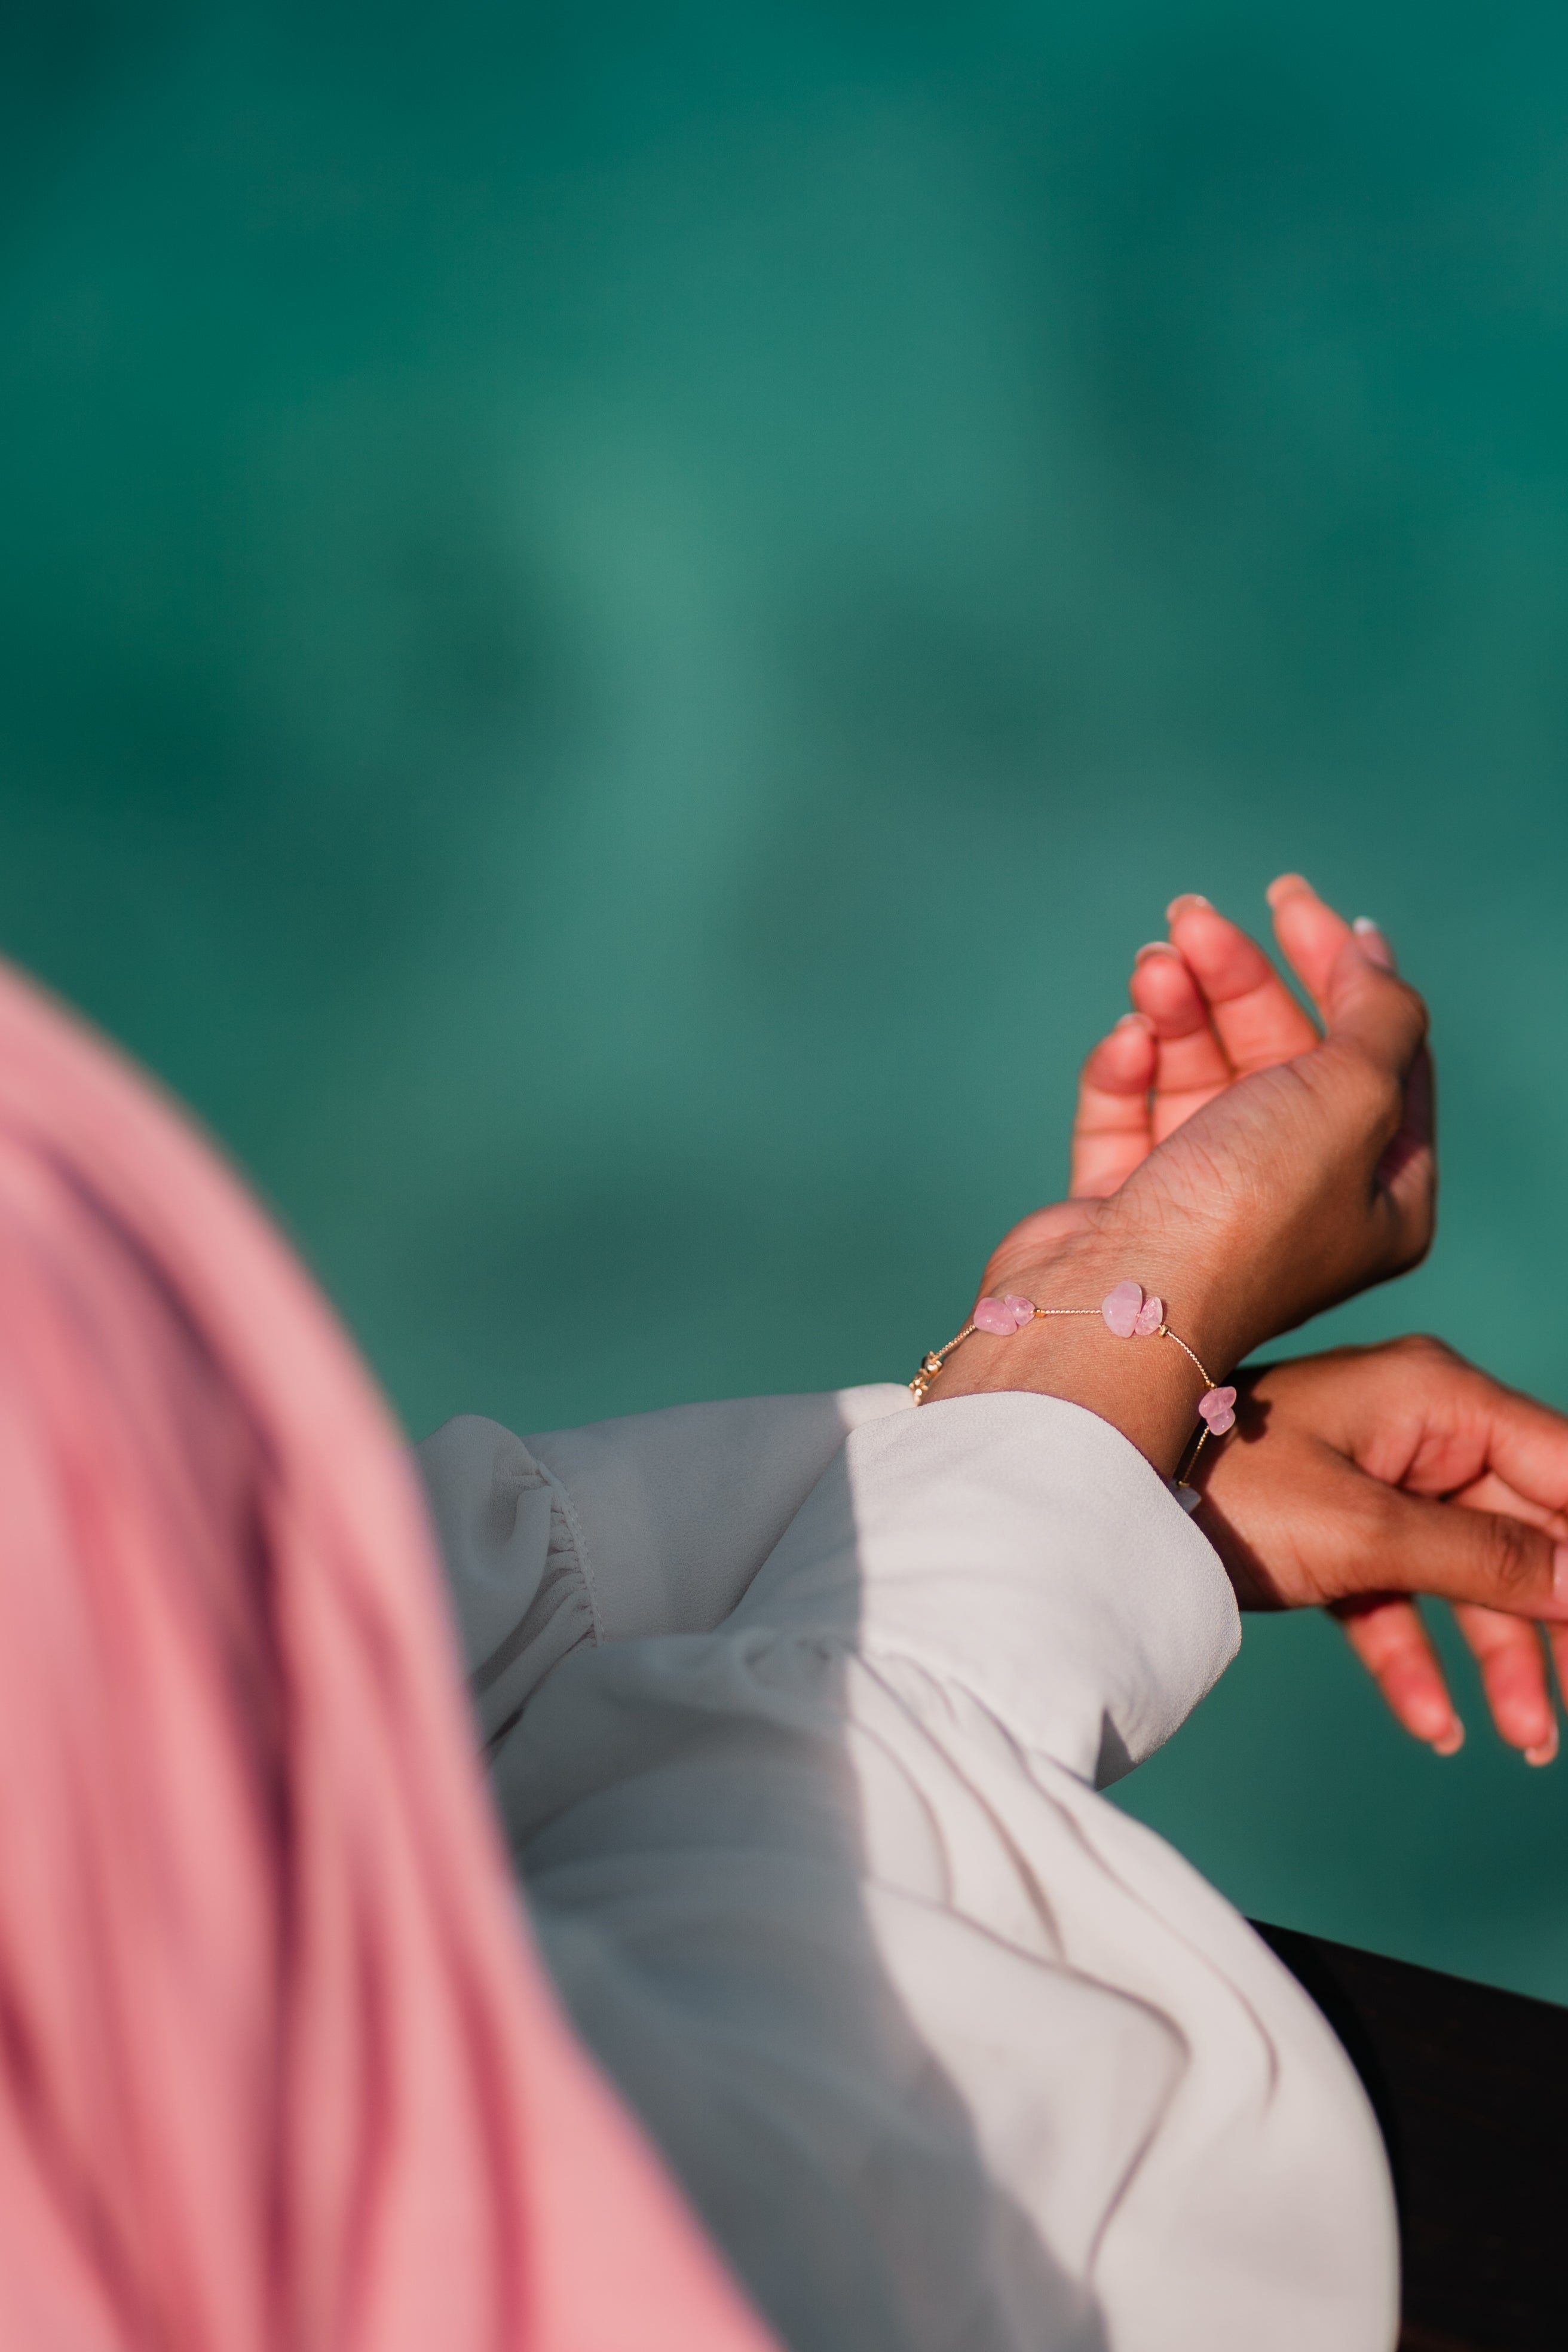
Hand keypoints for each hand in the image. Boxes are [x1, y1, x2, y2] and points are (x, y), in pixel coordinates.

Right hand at [1064, 880, 1558, 1760]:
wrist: (1112, 1310)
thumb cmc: (1241, 1217)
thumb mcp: (1350, 1098)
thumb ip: (1379, 1015)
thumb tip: (1369, 953)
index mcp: (1377, 1194)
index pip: (1376, 1055)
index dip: (1340, 968)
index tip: (1293, 902)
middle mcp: (1295, 1200)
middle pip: (1279, 1052)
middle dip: (1238, 976)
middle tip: (1194, 918)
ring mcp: (1203, 1203)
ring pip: (1198, 1072)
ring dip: (1177, 1007)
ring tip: (1153, 965)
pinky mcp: (1123, 1205)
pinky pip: (1130, 1113)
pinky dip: (1127, 1069)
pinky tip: (1125, 1041)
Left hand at [1196, 1341, 1567, 1765]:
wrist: (1104, 1501)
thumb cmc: (1227, 1490)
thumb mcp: (1367, 1531)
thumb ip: (1486, 1557)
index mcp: (1438, 1396)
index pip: (1566, 1471)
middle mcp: (1418, 1427)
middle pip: (1525, 1531)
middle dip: (1557, 1623)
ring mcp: (1374, 1475)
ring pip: (1467, 1574)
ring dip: (1500, 1660)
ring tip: (1526, 1745)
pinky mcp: (1333, 1525)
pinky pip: (1397, 1594)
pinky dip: (1417, 1657)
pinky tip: (1436, 1727)